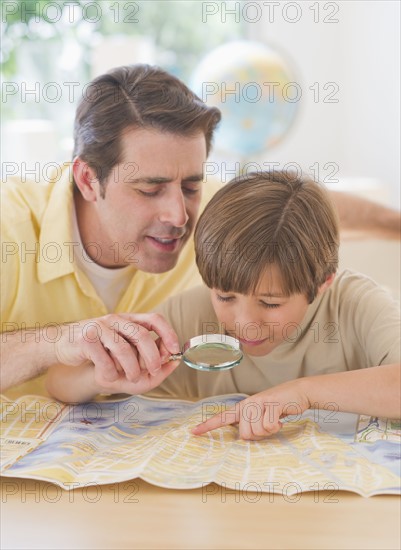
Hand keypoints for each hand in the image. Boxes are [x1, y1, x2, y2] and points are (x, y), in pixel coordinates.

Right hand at [54, 312, 179, 386]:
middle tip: (155, 370)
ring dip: (132, 368)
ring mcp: (99, 327)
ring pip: (123, 349)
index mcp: (128, 319)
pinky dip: (110, 373)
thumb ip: (146, 354)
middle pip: (141, 334)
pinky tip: (107, 377)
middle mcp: (115, 319)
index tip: (175, 350)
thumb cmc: (98, 349)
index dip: (168, 333)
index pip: (154, 319)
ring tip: (132, 378)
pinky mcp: (86, 339)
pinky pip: (104, 359)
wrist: (62, 344)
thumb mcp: (122, 348)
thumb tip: (173, 361)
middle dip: (152, 355)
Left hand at [192, 380, 310, 439]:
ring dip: (269, 430)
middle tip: (268, 426)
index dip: (207, 426)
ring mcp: (257, 403)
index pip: (222, 418)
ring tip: (274, 420)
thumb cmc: (280, 408)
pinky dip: (276, 426)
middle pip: (245, 434)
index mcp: (243, 408)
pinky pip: (268, 426)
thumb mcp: (262, 416)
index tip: (193, 432)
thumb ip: (251, 424)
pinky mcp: (269, 403)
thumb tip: (244, 438)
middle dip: (259, 436)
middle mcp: (247, 404)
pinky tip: (280, 418)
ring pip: (256, 431)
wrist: (298, 393)